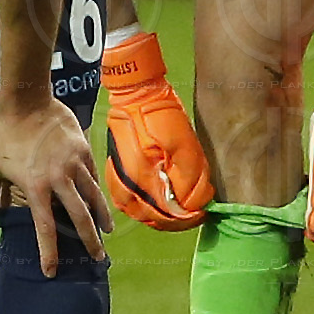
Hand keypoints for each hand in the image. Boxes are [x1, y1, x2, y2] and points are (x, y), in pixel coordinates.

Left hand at [0, 97, 111, 275]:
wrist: (24, 99)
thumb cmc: (2, 134)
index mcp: (36, 188)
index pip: (45, 229)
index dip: (49, 253)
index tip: (52, 271)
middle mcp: (59, 179)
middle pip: (80, 218)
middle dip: (90, 241)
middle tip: (98, 258)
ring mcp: (74, 163)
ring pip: (93, 196)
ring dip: (101, 216)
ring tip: (108, 232)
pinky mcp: (83, 148)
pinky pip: (92, 173)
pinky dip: (96, 188)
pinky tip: (100, 198)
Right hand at [103, 30, 212, 230]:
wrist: (136, 93)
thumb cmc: (161, 114)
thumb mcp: (185, 145)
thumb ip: (190, 180)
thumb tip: (194, 206)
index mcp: (141, 176)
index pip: (164, 213)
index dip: (184, 219)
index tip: (200, 213)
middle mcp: (125, 182)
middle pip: (149, 216)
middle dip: (172, 220)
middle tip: (191, 214)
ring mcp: (116, 177)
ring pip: (135, 211)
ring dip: (156, 215)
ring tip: (175, 210)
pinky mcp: (114, 171)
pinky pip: (125, 200)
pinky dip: (142, 206)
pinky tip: (155, 200)